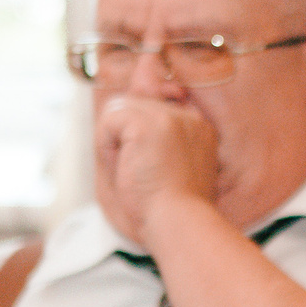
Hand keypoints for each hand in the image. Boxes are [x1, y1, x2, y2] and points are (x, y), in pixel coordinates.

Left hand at [95, 93, 220, 244]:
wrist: (178, 225)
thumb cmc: (169, 211)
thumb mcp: (161, 165)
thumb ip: (148, 128)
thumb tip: (141, 81)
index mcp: (199, 130)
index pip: (157, 102)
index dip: (139, 123)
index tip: (144, 156)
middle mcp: (190, 118)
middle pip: (134, 105)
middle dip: (125, 139)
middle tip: (143, 176)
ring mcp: (171, 117)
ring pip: (119, 108)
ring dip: (115, 143)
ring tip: (134, 172)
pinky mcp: (148, 124)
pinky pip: (109, 118)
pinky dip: (106, 147)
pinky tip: (125, 169)